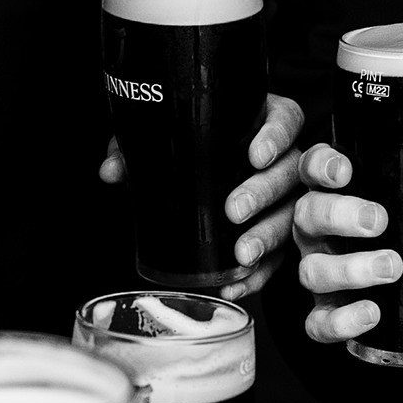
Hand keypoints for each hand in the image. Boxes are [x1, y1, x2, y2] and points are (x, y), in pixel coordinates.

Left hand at [100, 94, 308, 299]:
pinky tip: (237, 282)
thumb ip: (139, 147)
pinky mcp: (282, 235)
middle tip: (233, 211)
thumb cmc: (193, 148)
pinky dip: (259, 273)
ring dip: (267, 236)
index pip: (285, 120)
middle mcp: (283, 160)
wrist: (207, 179)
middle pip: (289, 171)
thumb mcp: (167, 140)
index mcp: (263, 123)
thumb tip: (112, 169)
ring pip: (290, 214)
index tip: (255, 154)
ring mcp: (287, 199)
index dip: (276, 136)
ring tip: (242, 255)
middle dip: (262, 193)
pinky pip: (279, 255)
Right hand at [291, 143, 402, 344]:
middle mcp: (317, 230)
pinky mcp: (324, 313)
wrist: (397, 288)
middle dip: (340, 215)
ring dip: (349, 269)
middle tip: (379, 221)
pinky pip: (316, 323)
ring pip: (311, 270)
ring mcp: (317, 271)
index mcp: (336, 192)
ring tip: (392, 268)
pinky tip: (372, 314)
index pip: (314, 167)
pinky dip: (341, 321)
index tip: (346, 169)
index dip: (323, 166)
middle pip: (308, 214)